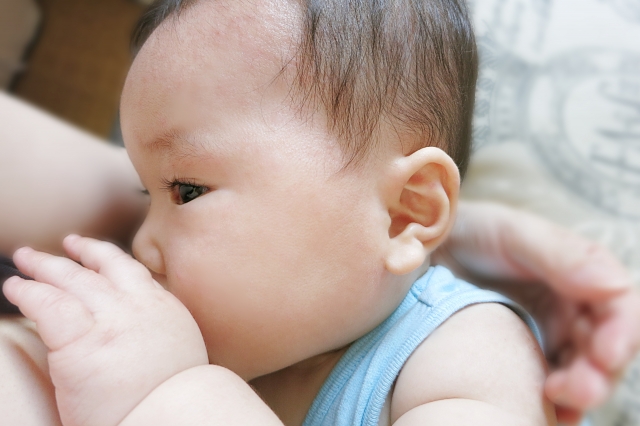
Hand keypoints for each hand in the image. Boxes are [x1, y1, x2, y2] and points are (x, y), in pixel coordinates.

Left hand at [2, 236, 207, 425]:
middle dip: (79, 252)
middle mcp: (136, 305)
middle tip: (65, 243)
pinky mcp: (79, 341)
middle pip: (101, 266)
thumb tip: (149, 327)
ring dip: (44, 265)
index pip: (131, 273)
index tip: (96, 253)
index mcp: (163, 308)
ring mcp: (108, 319)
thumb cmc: (178, 395)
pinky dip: (27, 292)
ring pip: (71, 278)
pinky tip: (15, 287)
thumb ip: (162, 327)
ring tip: (25, 258)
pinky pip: (46, 304)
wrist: (177, 413)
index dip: (109, 259)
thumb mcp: (182, 346)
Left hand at [433, 201, 639, 423]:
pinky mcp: (519, 359)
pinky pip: (542, 386)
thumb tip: (616, 285)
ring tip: (554, 401)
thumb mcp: (513, 233)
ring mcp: (545, 338)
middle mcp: (570, 311)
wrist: (426, 249)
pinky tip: (541, 414)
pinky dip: (550, 405)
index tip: (605, 356)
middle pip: (602, 351)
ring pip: (576, 374)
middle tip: (574, 391)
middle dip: (596, 375)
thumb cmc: (473, 233)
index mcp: (580, 277)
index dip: (621, 334)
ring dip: (575, 394)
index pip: (618, 310)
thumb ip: (562, 254)